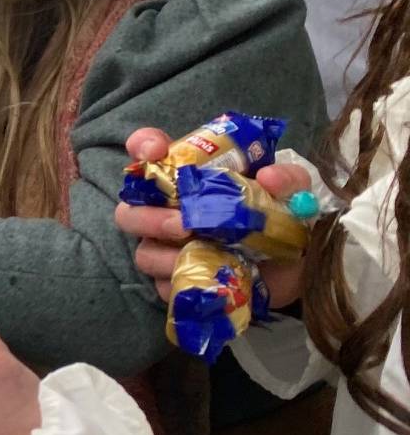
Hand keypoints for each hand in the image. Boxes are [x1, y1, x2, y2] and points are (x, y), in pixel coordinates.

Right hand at [114, 128, 309, 304]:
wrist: (305, 266)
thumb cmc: (288, 216)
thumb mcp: (296, 189)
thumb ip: (288, 177)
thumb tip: (269, 177)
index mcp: (190, 177)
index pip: (148, 152)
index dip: (142, 147)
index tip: (154, 151)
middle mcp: (170, 211)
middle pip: (130, 211)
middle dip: (148, 217)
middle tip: (183, 224)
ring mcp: (171, 249)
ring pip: (144, 252)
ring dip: (165, 255)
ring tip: (198, 256)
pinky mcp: (183, 281)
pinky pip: (165, 287)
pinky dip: (183, 283)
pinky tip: (208, 279)